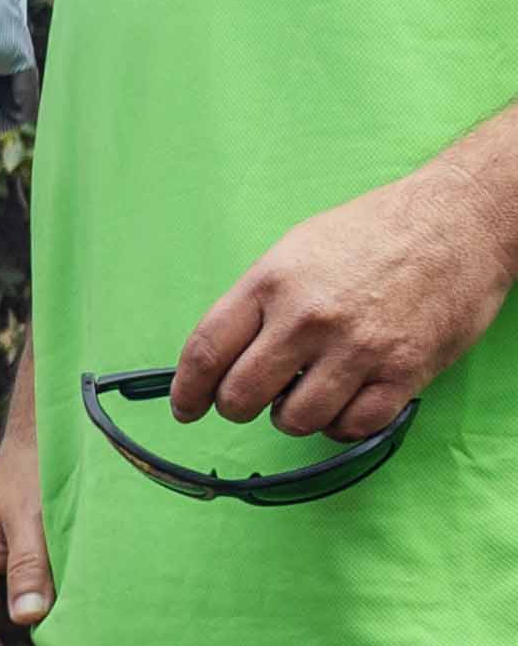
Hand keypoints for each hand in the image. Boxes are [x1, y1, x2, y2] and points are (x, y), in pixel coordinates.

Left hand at [166, 158, 517, 440]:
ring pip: (294, 420)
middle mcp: (309, 318)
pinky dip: (340, 425)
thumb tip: (222, 356)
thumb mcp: (296, 251)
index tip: (186, 408)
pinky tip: (343, 404)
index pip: (206, 352)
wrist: (459, 219)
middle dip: (236, 408)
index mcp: (273, 283)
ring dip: (291, 417)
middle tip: (251, 401)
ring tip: (306, 394)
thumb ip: (256, 303)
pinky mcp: (404, 370)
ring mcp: (358, 347)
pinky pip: (352, 426)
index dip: (187, 391)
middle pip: (240, 396)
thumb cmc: (375, 232)